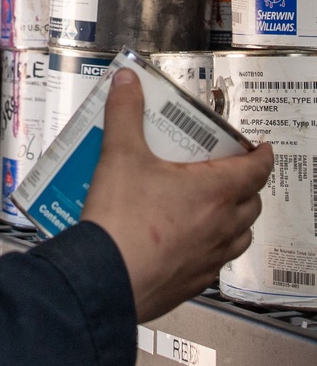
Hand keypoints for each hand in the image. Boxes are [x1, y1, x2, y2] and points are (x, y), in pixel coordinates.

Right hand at [81, 68, 273, 322]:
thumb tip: (128, 84)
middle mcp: (220, 226)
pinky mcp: (193, 281)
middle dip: (247, 184)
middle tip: (227, 171)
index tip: (261, 148)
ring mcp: (210, 257)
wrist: (104, 277)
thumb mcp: (119, 155)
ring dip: (234, 218)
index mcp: (213, 192)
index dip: (262, 156)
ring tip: (211, 206)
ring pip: (240, 235)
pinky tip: (187, 240)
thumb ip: (124, 113)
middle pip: (252, 202)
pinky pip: (217, 262)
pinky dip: (212, 246)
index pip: (256, 170)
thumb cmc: (120, 222)